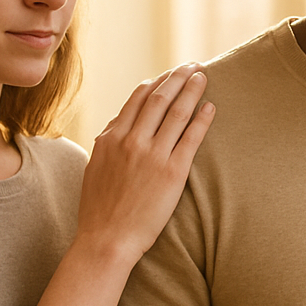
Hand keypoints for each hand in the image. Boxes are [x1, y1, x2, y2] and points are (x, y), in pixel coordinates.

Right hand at [76, 63, 214, 263]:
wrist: (106, 240)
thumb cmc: (99, 209)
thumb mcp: (94, 167)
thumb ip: (107, 142)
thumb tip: (118, 123)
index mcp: (111, 138)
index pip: (137, 99)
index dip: (156, 82)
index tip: (168, 75)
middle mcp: (132, 141)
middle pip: (159, 98)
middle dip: (177, 77)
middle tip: (192, 65)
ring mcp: (153, 155)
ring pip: (177, 112)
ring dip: (192, 90)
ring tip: (203, 76)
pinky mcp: (172, 173)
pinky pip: (191, 138)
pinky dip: (202, 119)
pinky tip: (210, 107)